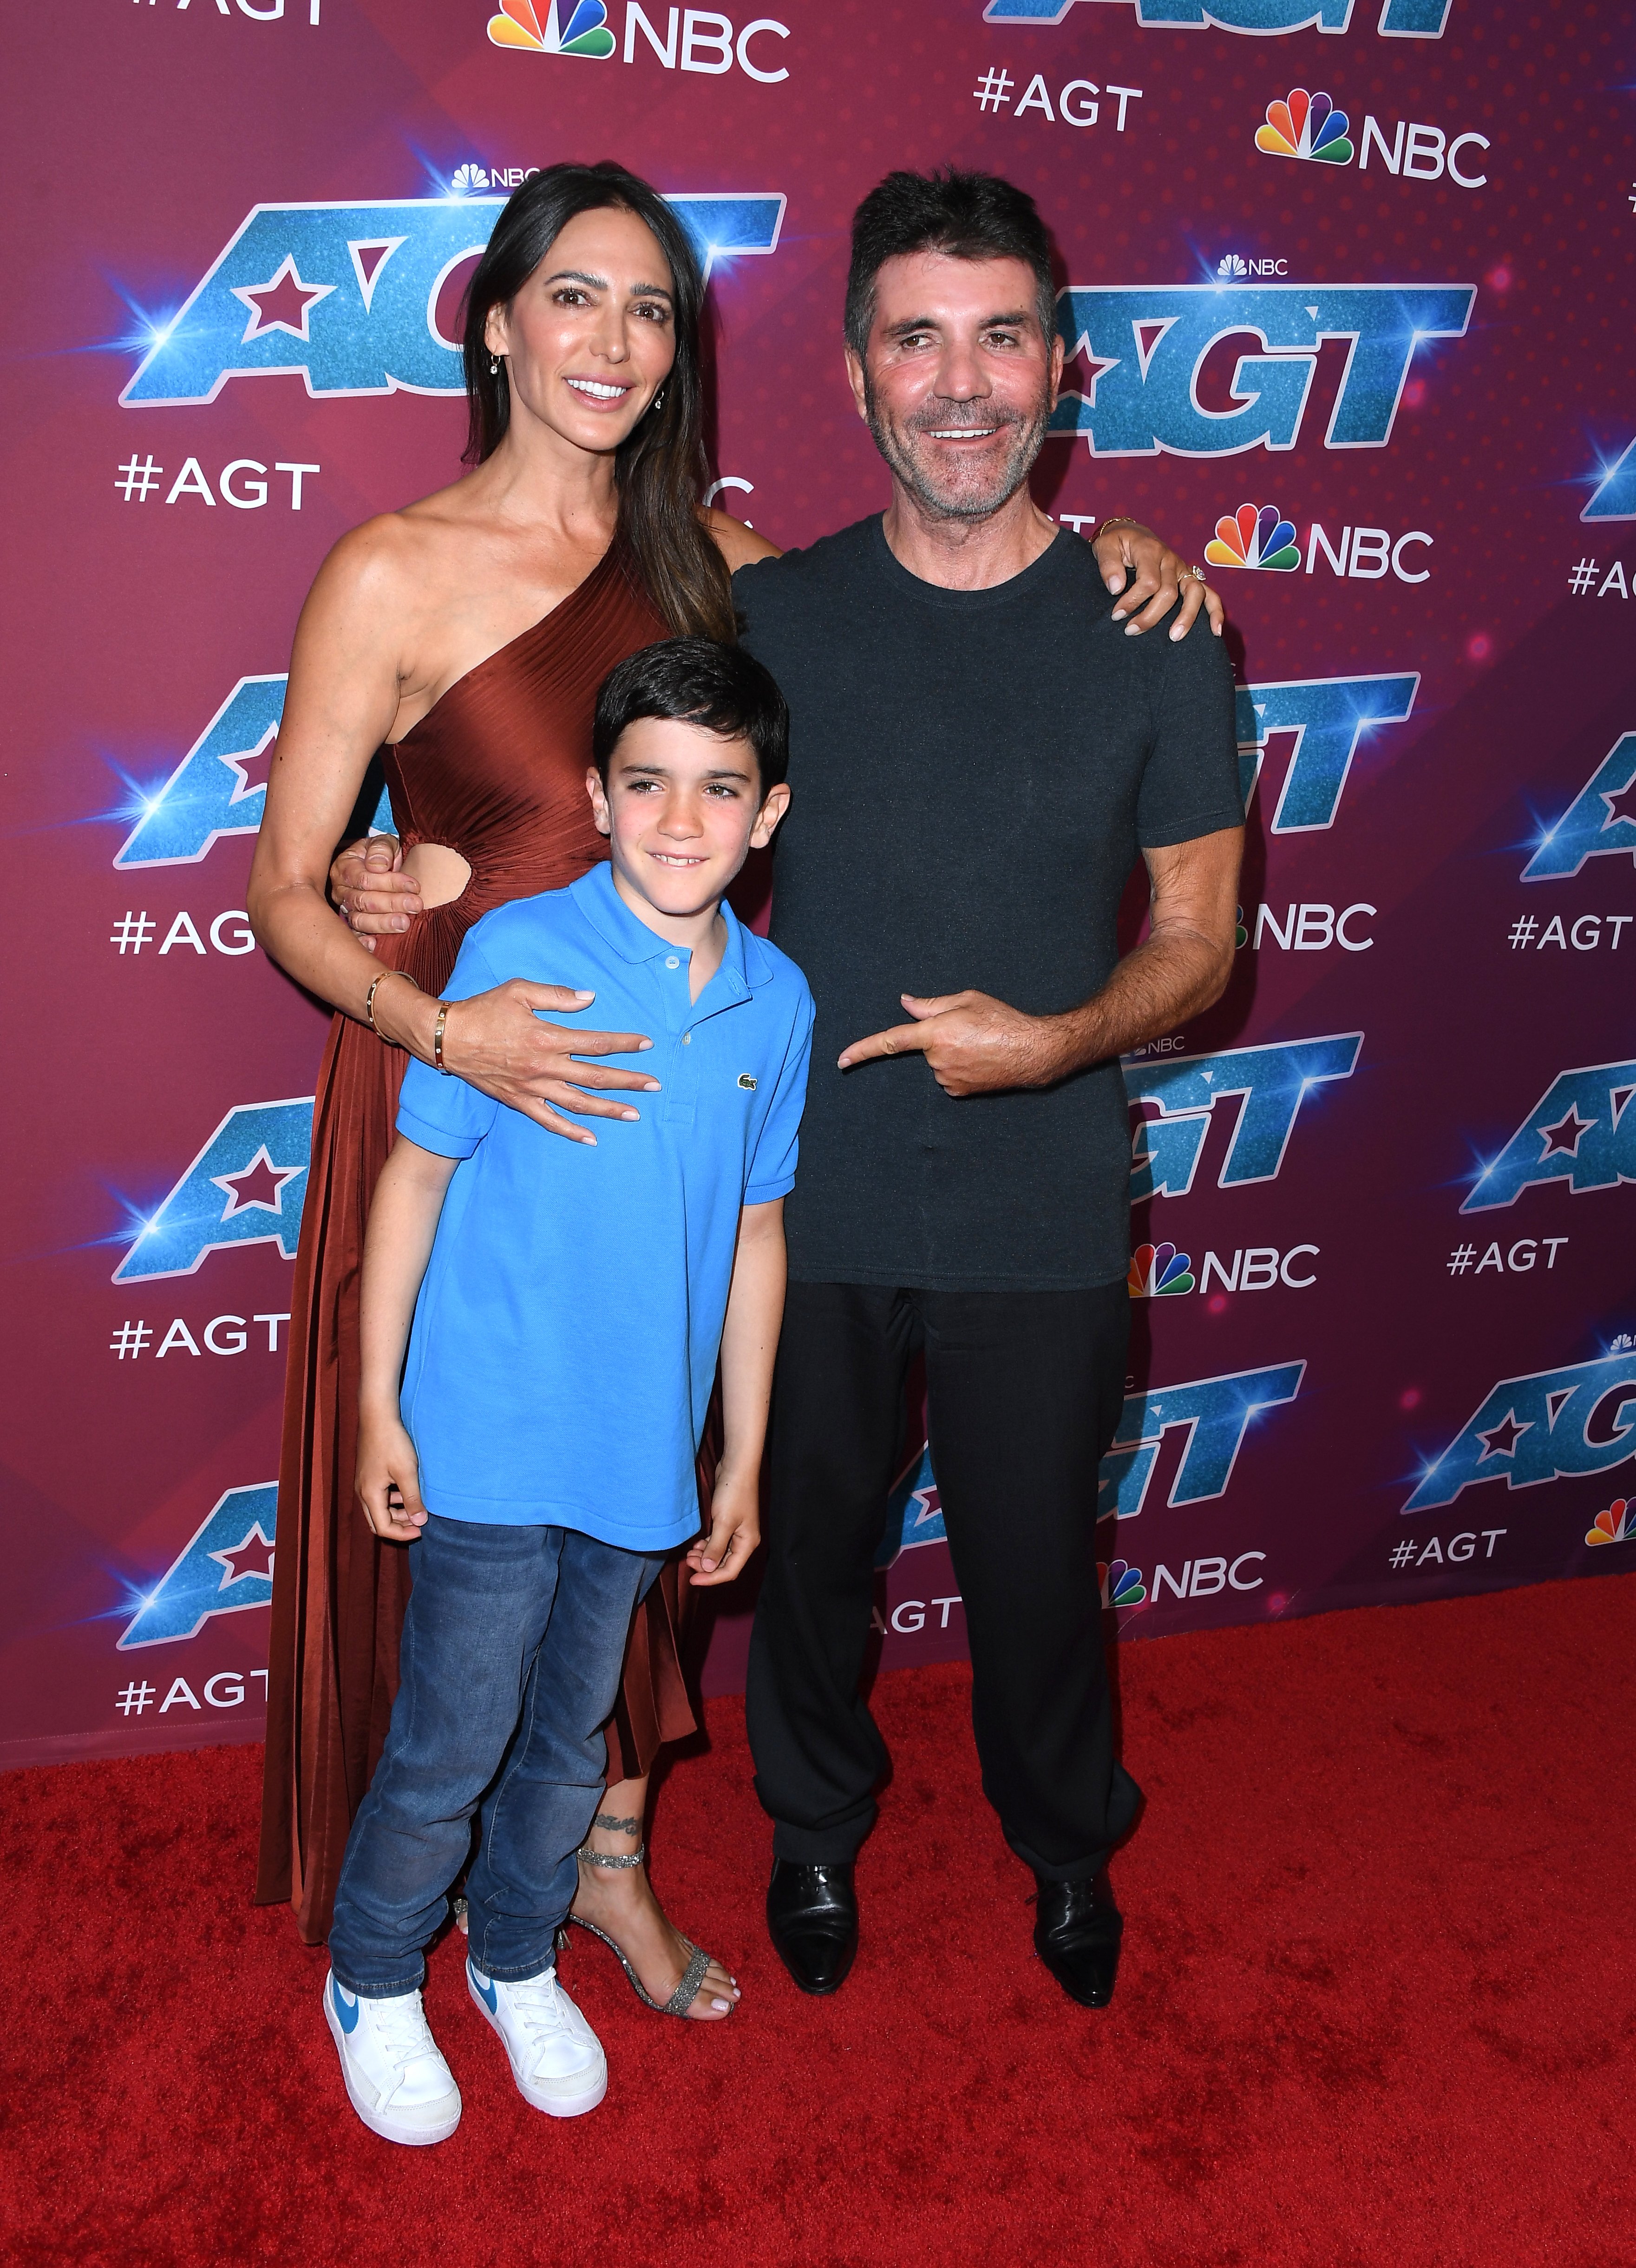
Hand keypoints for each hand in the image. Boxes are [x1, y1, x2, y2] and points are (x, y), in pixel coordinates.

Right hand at [331, 833, 422, 943]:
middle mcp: (341, 890)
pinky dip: (362, 942)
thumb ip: (381, 849)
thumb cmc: (382, 854)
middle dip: (391, 904)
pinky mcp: (351, 925)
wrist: (382, 867)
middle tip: (416, 906)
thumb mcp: (384, 842)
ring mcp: (344, 909)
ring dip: (382, 924)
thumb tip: (377, 866)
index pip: (364, 879)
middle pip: (362, 901)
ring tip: (405, 924)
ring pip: (359, 920)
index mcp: (344, 867)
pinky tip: (375, 944)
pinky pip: (354, 936)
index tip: (414, 886)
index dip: (390, 883)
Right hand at [356, 1410, 427, 1541]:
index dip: (402, 1534)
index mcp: (369, 1495)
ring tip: (416, 1506)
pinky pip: (379, 1496)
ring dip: (396, 1512)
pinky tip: (407, 1491)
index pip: (383, 1528)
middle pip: (377, 1522)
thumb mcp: (406, 1472)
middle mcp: (362, 1492)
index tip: (421, 1530)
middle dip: (398, 1526)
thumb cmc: (392, 1443)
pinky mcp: (368, 1474)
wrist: (377, 1416)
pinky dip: (393, 1500)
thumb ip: (412, 1499)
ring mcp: (364, 1483)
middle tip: (418, 1522)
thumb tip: (420, 1522)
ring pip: (378, 1509)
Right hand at [440, 982, 659, 1145]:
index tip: (646, 1044)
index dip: (624, 1044)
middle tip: (655, 1085)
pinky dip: (570, 1131)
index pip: (596, 1043)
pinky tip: (591, 1139)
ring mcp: (532, 1088)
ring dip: (608, 1109)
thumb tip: (590, 998)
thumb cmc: (483, 1010)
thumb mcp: (519, 991)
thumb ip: (557, 995)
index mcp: (547, 1037)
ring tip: (635, 1113)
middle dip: (628, 1081)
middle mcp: (544, 1066)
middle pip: (595, 1077)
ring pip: (578, 1103)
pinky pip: (549, 1121)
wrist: (449, 1038)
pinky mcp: (519, 1101)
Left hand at [685, 1469, 761, 1585]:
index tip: (692, 1580)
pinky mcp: (728, 1524)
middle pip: (725, 1564)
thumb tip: (708, 1568)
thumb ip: (715, 1547)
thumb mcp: (723, 1523)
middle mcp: (743, 1541)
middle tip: (687, 1561)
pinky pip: (717, 1542)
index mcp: (747, 1544)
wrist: (736, 1468)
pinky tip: (696, 1545)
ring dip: (705, 1556)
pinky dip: (707, 1546)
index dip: (711, 1578)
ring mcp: (736, 1532)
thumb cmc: (733, 1495)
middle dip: (706, 1567)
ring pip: (719, 1553)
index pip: (730, 1571)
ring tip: (689, 1554)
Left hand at [838, 990, 1061, 1096]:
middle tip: (970, 1030)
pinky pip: (948, 1077)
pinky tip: (981, 1060)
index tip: (841, 1060)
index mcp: (935, 1032)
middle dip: (940, 1037)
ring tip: (980, 1045)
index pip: (890, 1041)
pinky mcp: (958, 1092)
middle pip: (924, 1047)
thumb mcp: (966, 999)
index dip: (862, 1050)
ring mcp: (947, 1078)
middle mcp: (937, 1059)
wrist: (1033, 1051)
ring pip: (937, 1063)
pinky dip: (960, 1068)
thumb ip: (931, 1004)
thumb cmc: (1002, 1020)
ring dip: (951, 1053)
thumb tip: (904, 1003)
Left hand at [1090, 522, 1224, 641]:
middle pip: (1169, 593)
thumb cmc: (1117, 543)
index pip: (1148, 582)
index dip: (1132, 602)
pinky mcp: (1190, 578)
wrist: (1131, 534)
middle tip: (1131, 631)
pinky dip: (1215, 612)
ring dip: (1186, 617)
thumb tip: (1116, 588)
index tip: (1116, 615)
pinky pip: (1210, 594)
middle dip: (1150, 616)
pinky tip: (1215, 631)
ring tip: (1174, 637)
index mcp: (1150, 550)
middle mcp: (1171, 560)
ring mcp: (1183, 570)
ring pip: (1194, 594)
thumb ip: (1108, 566)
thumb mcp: (1105, 547)